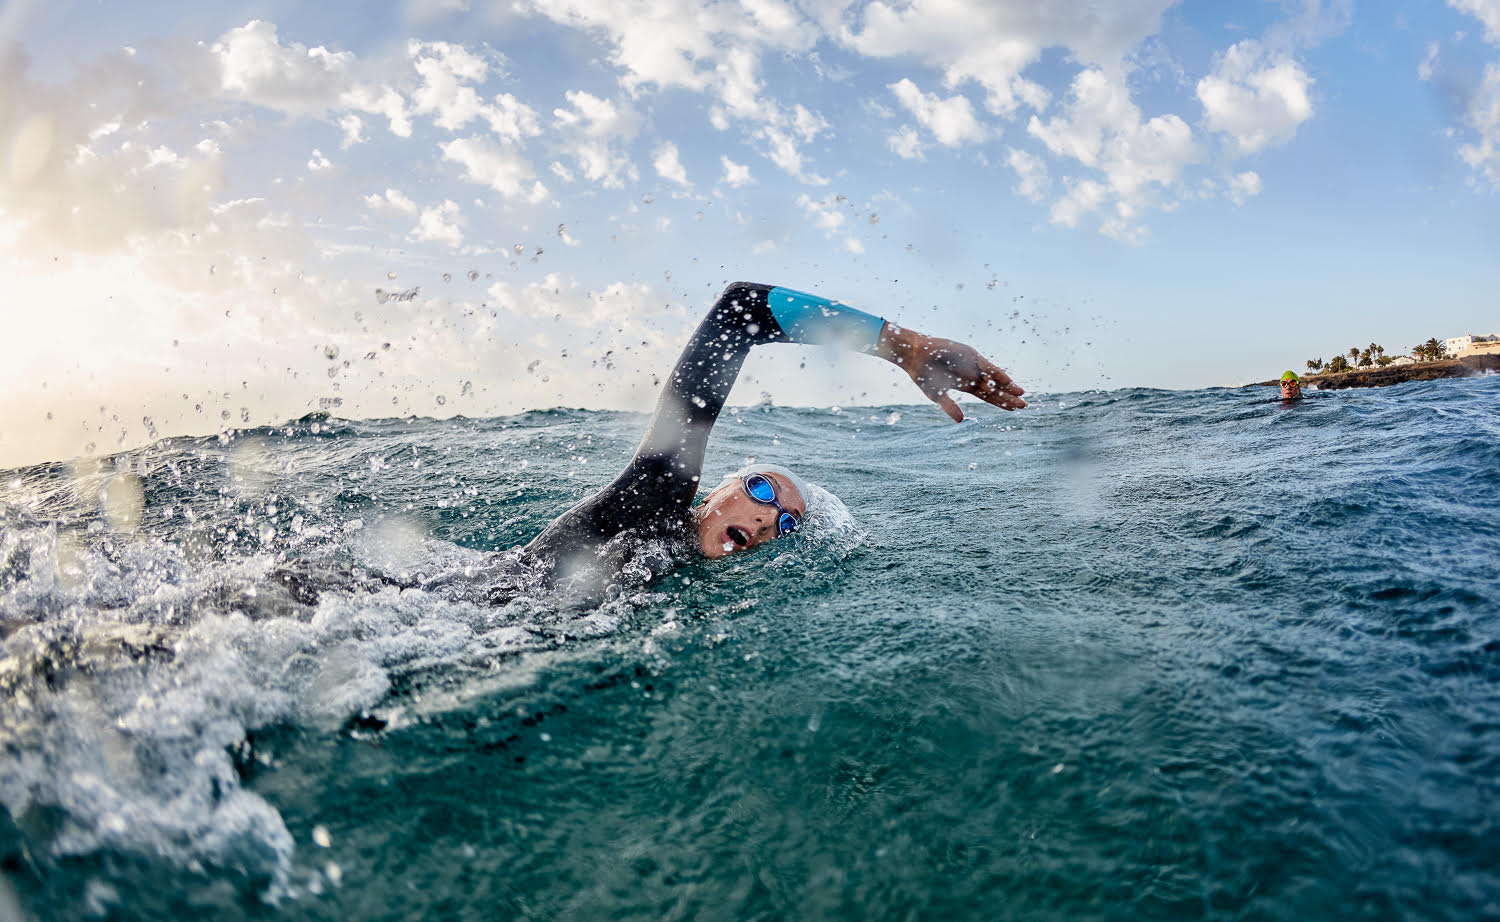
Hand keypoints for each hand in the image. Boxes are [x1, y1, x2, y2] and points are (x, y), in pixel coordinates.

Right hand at [876, 324, 1026, 421]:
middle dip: (1009, 397)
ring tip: (1021, 394)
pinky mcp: (971, 355)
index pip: (988, 397)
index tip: (1014, 410)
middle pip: (995, 389)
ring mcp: (974, 365)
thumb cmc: (924, 375)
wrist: (915, 356)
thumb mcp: (937, 395)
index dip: (1001, 403)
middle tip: (1024, 405)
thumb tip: (962, 421)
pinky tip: (1008, 381)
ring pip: (995, 378)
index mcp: (967, 385)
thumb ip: (950, 407)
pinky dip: (998, 374)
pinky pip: (988, 366)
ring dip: (1008, 386)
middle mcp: (973, 375)